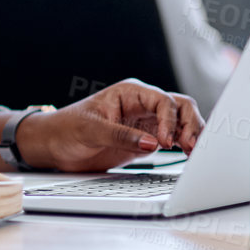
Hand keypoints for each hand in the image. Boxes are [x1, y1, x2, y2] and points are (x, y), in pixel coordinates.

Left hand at [25, 79, 203, 172]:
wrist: (54, 145)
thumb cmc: (67, 129)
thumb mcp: (91, 130)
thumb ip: (121, 136)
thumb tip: (153, 144)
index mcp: (130, 93)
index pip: (162, 101)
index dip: (170, 120)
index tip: (166, 141)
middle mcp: (142, 105)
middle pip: (180, 107)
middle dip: (190, 124)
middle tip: (192, 146)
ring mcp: (147, 123)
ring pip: (181, 123)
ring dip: (191, 135)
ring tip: (194, 152)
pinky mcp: (146, 140)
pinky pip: (173, 139)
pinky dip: (184, 146)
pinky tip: (188, 156)